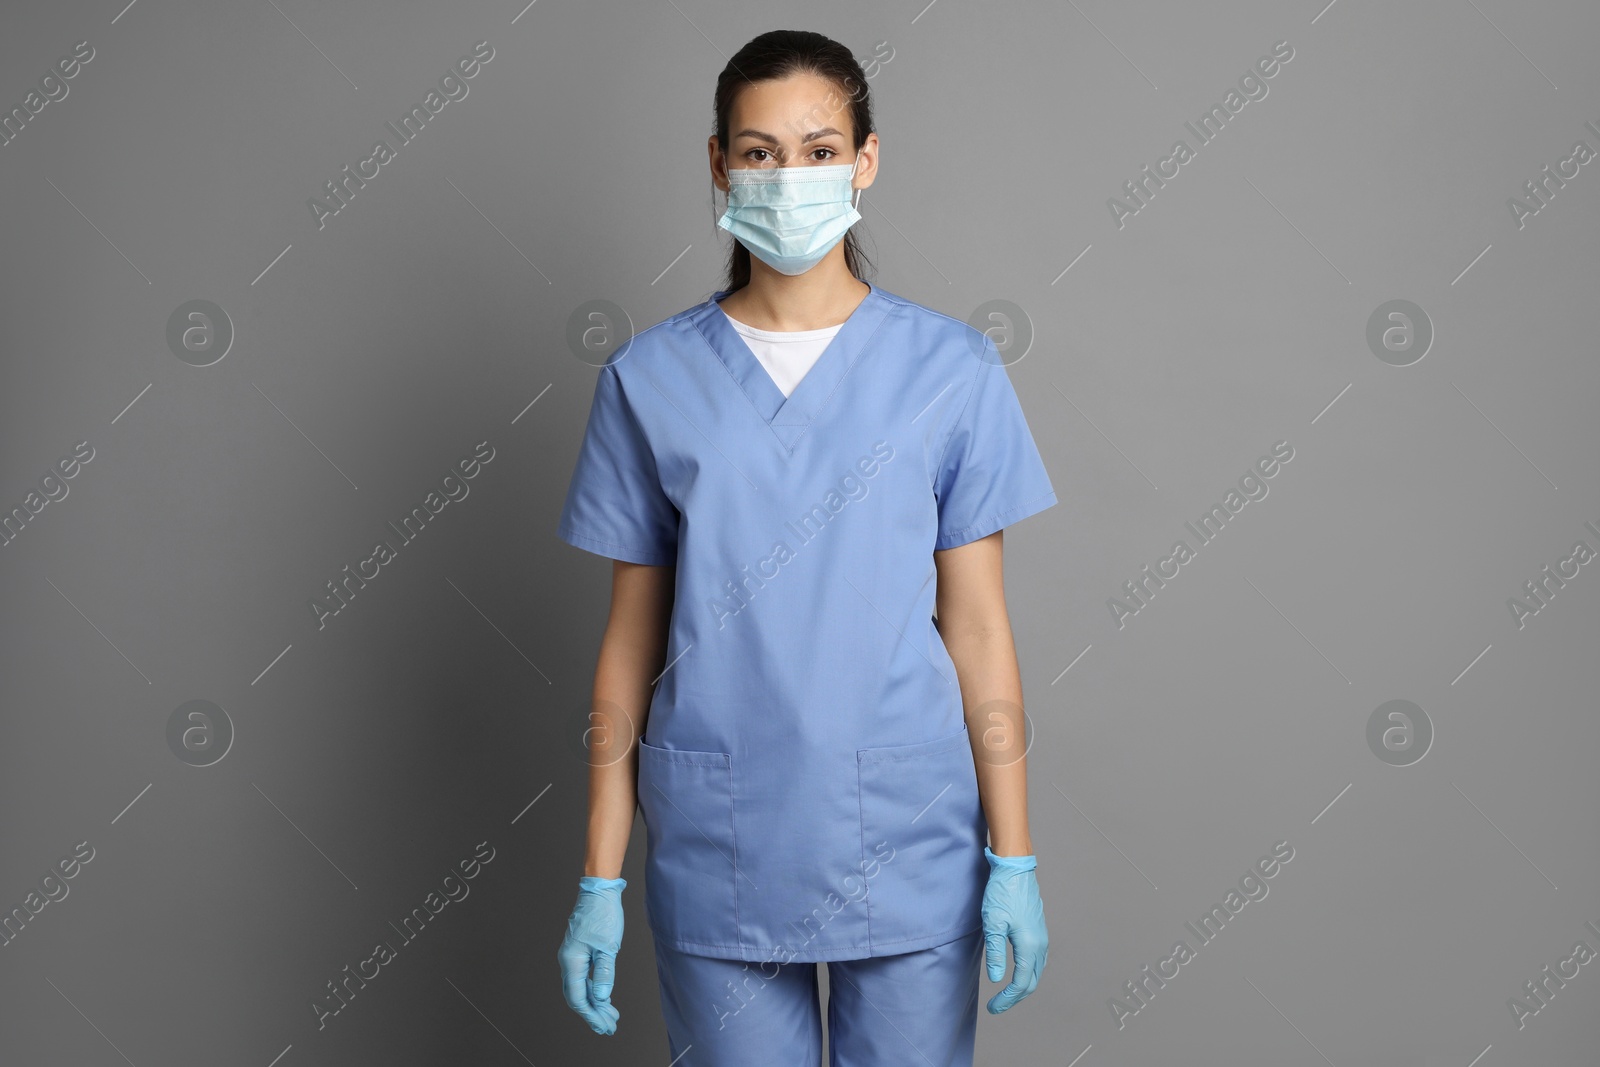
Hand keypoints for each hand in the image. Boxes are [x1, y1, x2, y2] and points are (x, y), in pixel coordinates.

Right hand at [557, 876, 626, 1033]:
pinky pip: (583, 977)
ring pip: (580, 987)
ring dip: (594, 1003)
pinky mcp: (578, 952)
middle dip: (593, 1013)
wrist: (598, 891)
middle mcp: (568, 961)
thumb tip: (600, 998)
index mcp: (572, 961)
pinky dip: (593, 989)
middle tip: (609, 1026)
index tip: (604, 1026)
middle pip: (577, 996)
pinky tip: (603, 996)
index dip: (591, 1015)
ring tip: (610, 1015)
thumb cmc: (603, 914)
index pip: (578, 997)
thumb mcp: (608, 947)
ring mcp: (572, 956)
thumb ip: (604, 974)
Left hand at [981, 847, 1047, 1013]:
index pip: (1021, 983)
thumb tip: (997, 979)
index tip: (993, 1008)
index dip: (1007, 999)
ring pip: (1037, 971)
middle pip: (1032, 981)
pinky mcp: (1039, 929)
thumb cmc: (1002, 893)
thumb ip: (996, 953)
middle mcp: (1040, 944)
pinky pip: (1038, 959)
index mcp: (1030, 945)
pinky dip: (1028, 972)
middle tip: (998, 1006)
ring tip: (1006, 994)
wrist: (1015, 868)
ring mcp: (1042, 936)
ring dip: (1023, 985)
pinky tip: (1018, 971)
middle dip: (1015, 997)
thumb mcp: (993, 923)